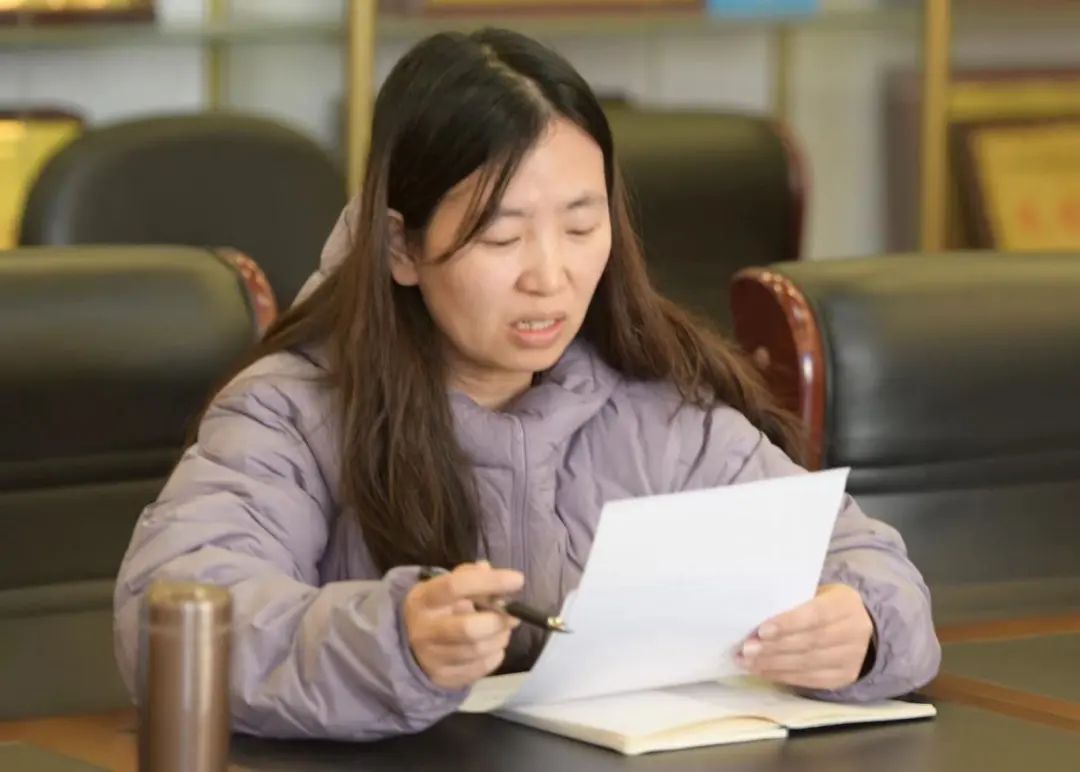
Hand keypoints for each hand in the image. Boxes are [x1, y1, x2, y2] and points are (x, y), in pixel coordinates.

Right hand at [403, 561, 523, 689]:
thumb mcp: (444, 586)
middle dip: (498, 621)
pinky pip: (481, 668)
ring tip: (502, 629)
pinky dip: (495, 655)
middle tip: (513, 615)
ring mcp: (432, 658)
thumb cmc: (436, 609)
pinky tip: (493, 646)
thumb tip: (489, 570)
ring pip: (478, 650)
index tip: (517, 580)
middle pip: (469, 628)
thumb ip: (469, 576)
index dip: (490, 582)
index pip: (457, 586)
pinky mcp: (444, 679)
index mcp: (424, 599)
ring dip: (500, 637)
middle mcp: (424, 630)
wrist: (409, 647)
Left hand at [736, 584, 873, 690]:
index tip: (761, 630)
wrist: (859, 625)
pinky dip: (782, 675)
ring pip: (807, 664)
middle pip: (810, 643)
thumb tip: (754, 614)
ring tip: (746, 662)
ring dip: (773, 664)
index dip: (788, 624)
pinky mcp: (843, 678)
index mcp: (845, 605)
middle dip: (774, 648)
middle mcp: (854, 633)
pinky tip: (761, 671)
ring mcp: (851, 659)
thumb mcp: (817, 592)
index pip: (816, 615)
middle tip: (746, 649)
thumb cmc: (825, 602)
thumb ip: (794, 602)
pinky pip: (809, 680)